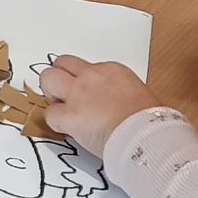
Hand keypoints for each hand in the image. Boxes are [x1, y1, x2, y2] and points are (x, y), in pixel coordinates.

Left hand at [39, 56, 159, 155]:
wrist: (145, 134)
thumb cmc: (149, 120)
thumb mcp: (138, 95)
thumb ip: (119, 93)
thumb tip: (113, 103)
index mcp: (112, 70)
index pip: (86, 67)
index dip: (82, 81)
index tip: (87, 95)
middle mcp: (92, 76)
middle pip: (62, 63)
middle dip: (59, 78)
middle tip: (64, 96)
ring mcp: (78, 93)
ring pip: (48, 78)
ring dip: (51, 94)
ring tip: (61, 108)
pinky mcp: (69, 115)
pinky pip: (50, 114)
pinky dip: (56, 123)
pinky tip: (67, 129)